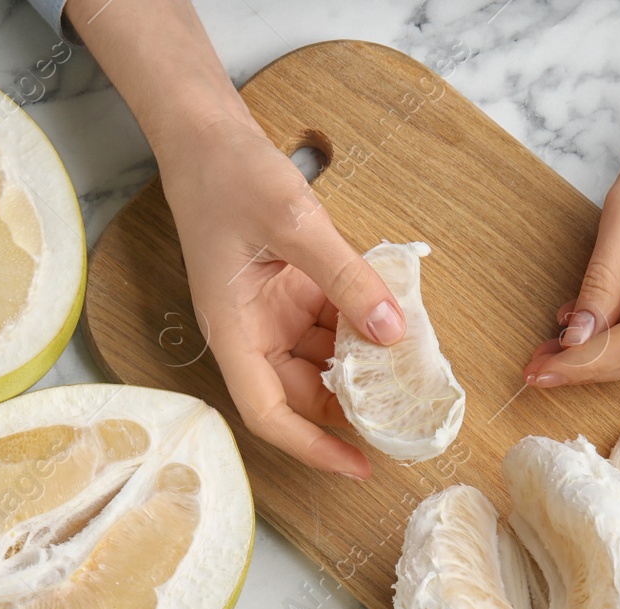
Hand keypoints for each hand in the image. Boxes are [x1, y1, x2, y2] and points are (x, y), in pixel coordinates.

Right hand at [158, 114, 403, 479]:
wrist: (206, 132)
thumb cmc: (228, 174)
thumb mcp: (294, 223)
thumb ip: (346, 278)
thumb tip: (392, 332)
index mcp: (233, 331)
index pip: (269, 413)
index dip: (312, 448)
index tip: (360, 466)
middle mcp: (251, 332)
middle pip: (301, 394)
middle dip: (351, 407)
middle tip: (409, 414)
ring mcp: (271, 313)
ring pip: (322, 360)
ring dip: (362, 365)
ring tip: (412, 369)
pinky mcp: (291, 290)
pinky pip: (331, 323)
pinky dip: (362, 326)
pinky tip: (397, 320)